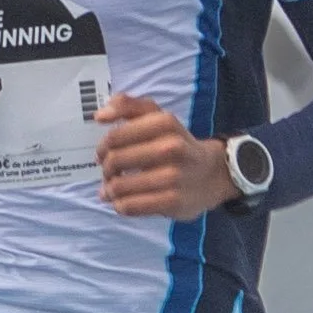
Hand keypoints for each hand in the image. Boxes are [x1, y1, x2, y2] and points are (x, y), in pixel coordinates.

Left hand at [93, 91, 232, 219]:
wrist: (213, 173)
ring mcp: (173, 176)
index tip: (102, 153)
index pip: (115, 136)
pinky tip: (122, 202)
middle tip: (109, 172)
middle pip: (115, 161)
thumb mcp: (158, 116)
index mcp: (165, 123)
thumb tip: (100, 116)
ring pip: (119, 186)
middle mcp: (171, 147)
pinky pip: (131, 206)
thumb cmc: (176, 144)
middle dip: (106, 169)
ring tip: (112, 189)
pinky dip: (120, 205)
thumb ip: (128, 106)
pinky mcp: (173, 201)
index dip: (102, 147)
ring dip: (110, 190)